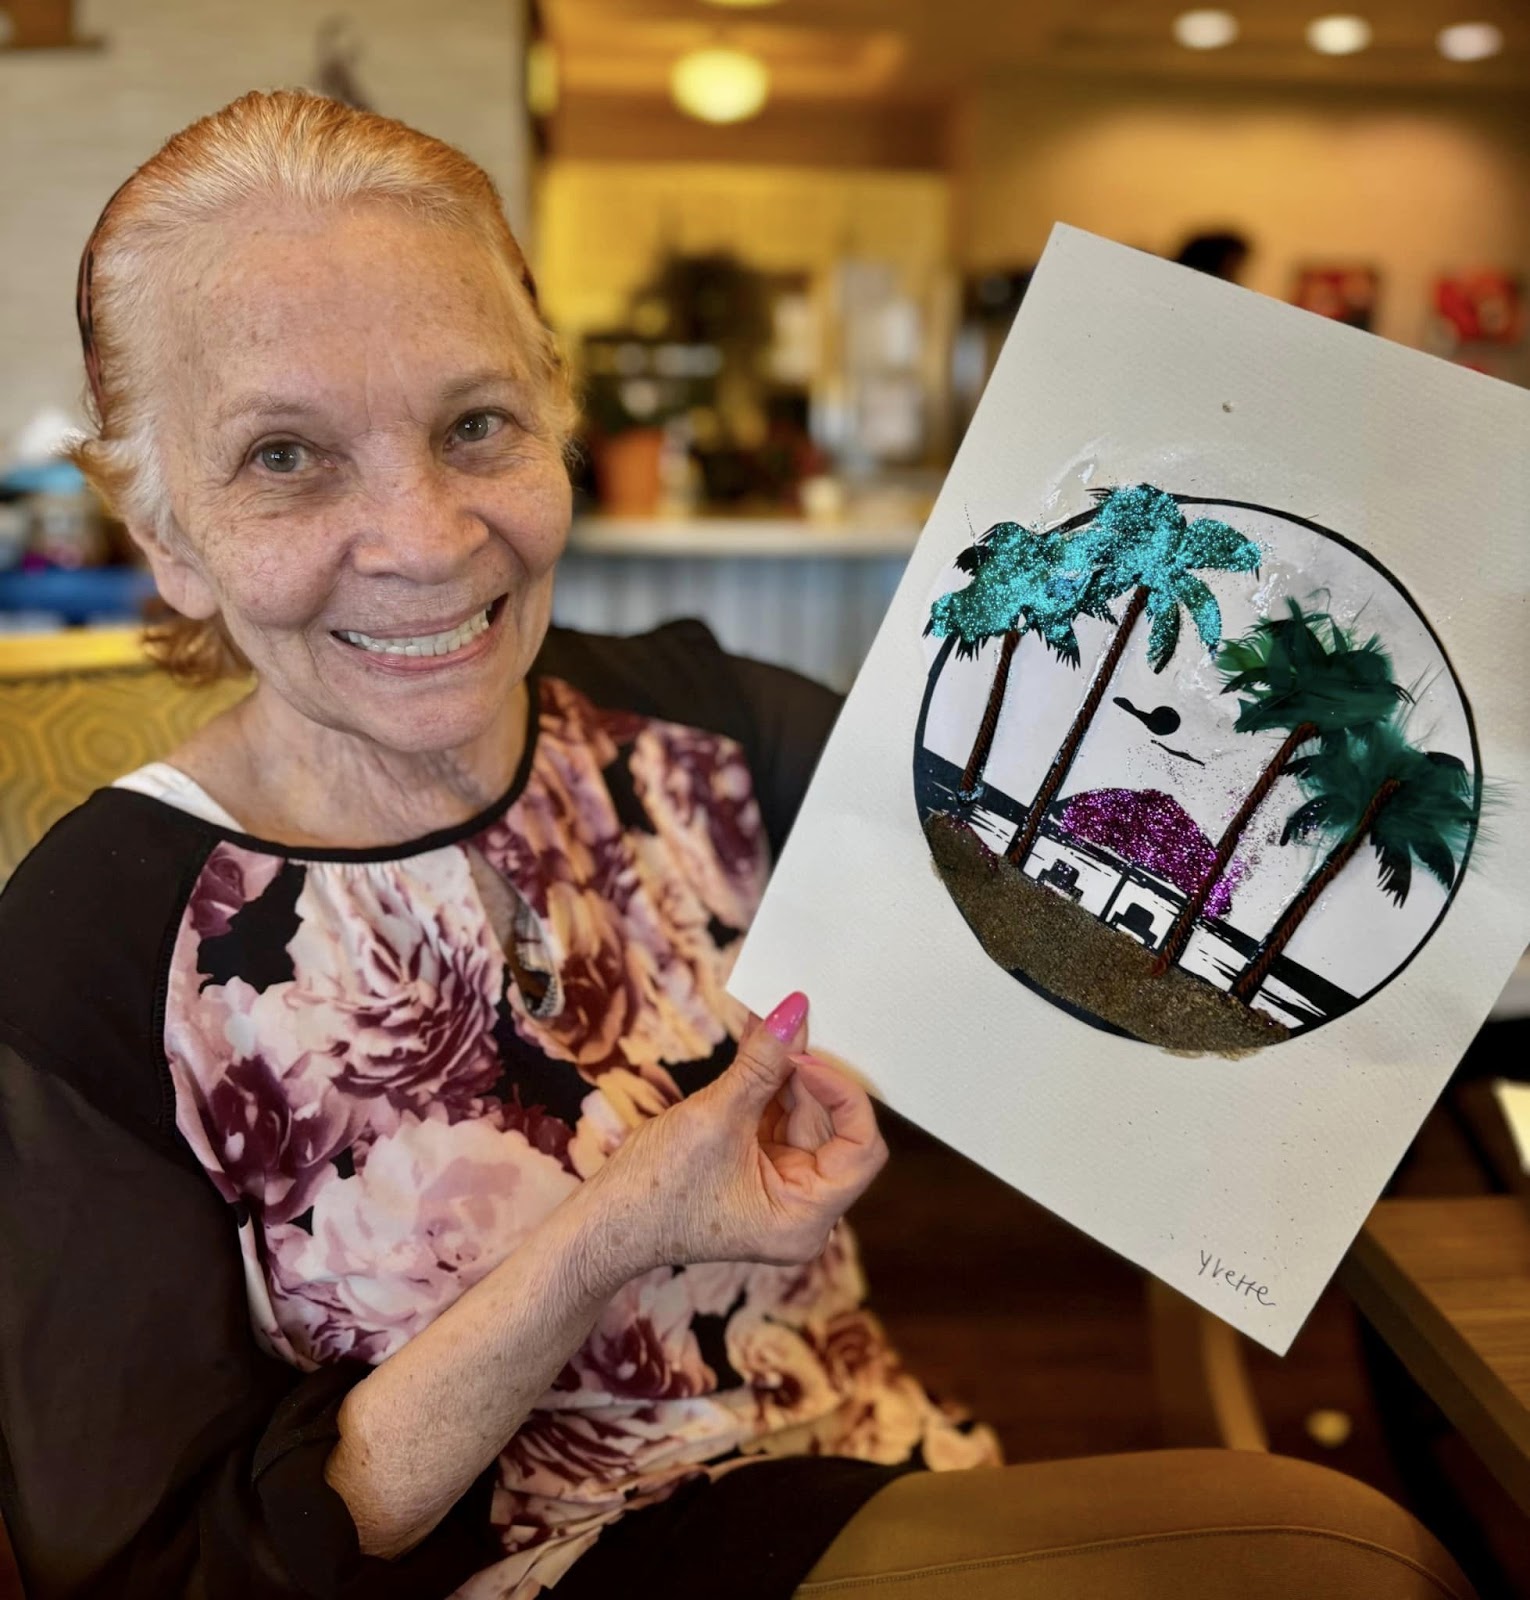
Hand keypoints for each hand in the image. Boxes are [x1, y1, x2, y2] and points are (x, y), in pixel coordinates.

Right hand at [594, 993, 887, 1271]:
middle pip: (831, 1126)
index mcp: (805, 1218)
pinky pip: (776, 1115)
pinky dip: (768, 1079)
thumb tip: (794, 1012)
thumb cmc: (654, 1191)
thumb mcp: (714, 1118)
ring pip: (803, 1114)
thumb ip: (761, 1064)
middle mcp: (802, 1207)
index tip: (806, 1057)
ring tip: (770, 1019)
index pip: (860, 1149)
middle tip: (787, 1020)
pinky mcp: (757, 1167)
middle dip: (808, 1073)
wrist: (603, 1223)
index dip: (843, 1096)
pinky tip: (759, 1038)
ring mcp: (780, 1186)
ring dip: (786, 1067)